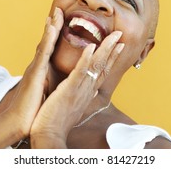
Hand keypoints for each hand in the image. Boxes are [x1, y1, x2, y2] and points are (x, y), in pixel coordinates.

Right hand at [6, 7, 63, 138]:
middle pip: (47, 41)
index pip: (49, 48)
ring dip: (51, 27)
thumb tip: (54, 82)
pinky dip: (48, 39)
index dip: (54, 34)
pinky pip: (43, 53)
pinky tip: (52, 28)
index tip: (60, 21)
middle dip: (53, 25)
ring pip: (45, 43)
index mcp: (41, 70)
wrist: (18, 123)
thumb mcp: (43, 93)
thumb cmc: (32, 111)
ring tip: (57, 13)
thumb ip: (47, 83)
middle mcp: (37, 66)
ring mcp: (35, 68)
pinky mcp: (35, 73)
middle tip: (59, 10)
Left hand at [30, 31, 124, 147]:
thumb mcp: (73, 106)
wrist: (49, 136)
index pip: (102, 72)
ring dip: (105, 49)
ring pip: (95, 66)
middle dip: (113, 50)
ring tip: (113, 36)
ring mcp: (79, 89)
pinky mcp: (69, 90)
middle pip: (104, 67)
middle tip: (121, 35)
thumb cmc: (58, 122)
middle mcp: (87, 90)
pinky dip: (85, 59)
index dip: (111, 58)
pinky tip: (91, 47)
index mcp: (87, 93)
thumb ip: (82, 96)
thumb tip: (90, 91)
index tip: (118, 46)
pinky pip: (79, 72)